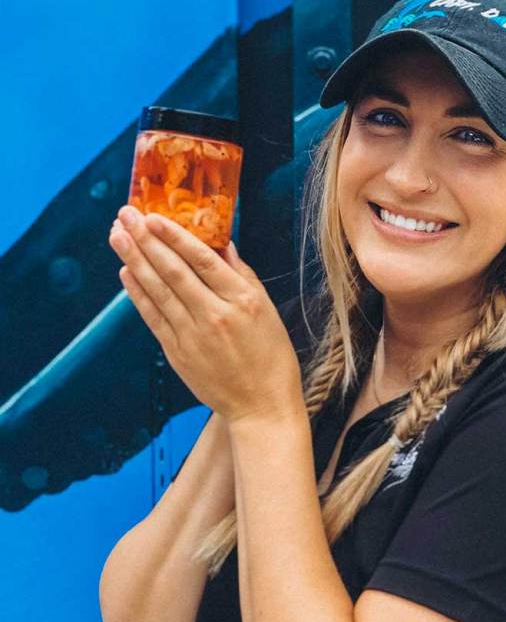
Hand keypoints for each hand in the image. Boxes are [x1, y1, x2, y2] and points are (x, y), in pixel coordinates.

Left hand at [109, 206, 304, 424]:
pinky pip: (153, 317)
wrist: (261, 406)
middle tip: (125, 215)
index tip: (154, 216)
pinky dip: (137, 294)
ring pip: (158, 291)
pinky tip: (126, 273)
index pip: (203, 260)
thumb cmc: (272, 358)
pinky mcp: (177, 354)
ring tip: (117, 236)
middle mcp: (215, 316)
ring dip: (134, 261)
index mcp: (242, 301)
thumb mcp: (268, 311)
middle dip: (146, 240)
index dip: (175, 237)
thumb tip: (222, 244)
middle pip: (173, 271)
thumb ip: (243, 276)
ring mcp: (192, 336)